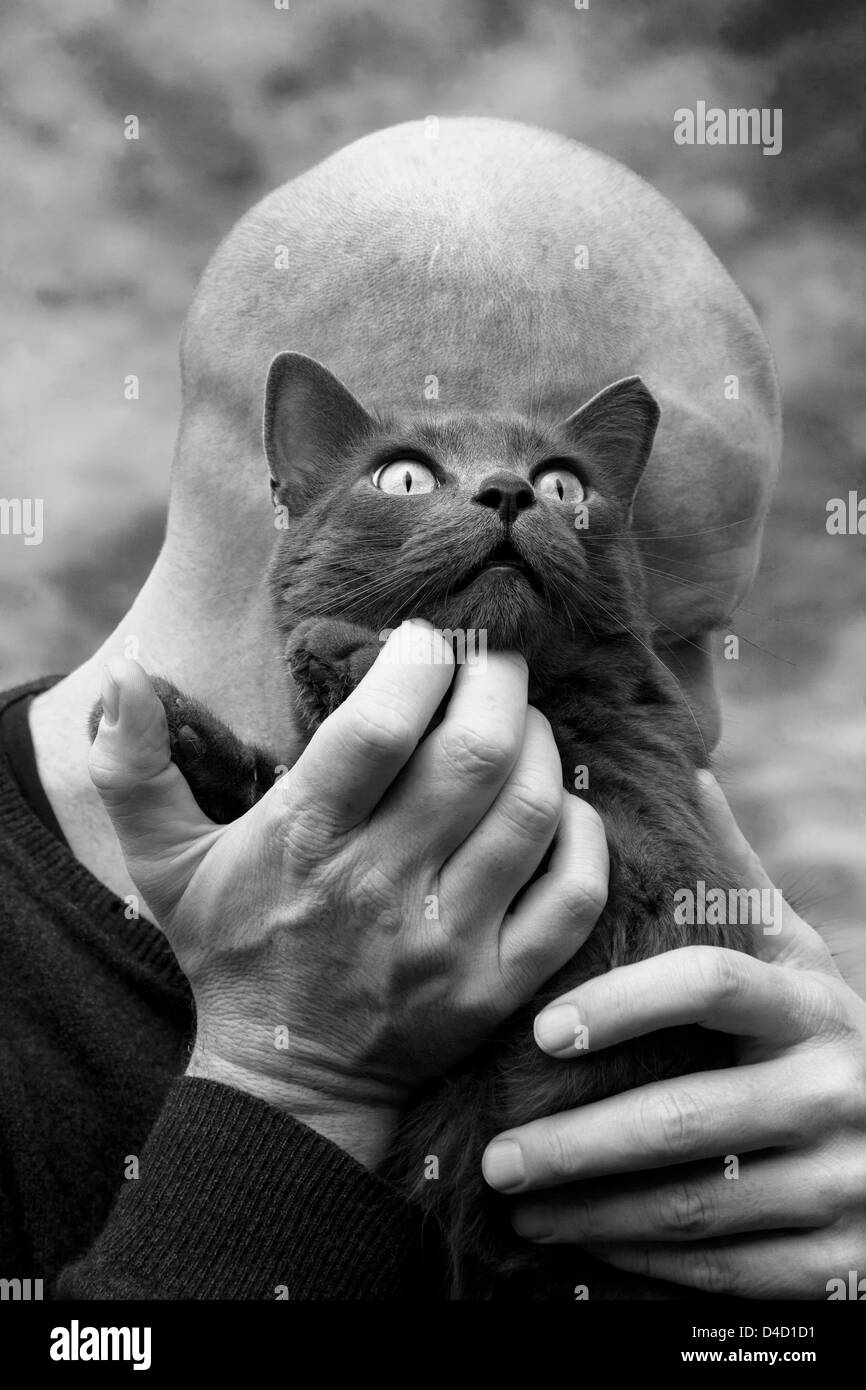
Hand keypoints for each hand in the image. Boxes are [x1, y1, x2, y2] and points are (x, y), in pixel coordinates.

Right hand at [88, 621, 607, 1169]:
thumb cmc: (232, 950)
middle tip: (493, 657)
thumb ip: (133, 768)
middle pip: (476, 755)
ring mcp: (450, 944)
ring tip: (520, 720)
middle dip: (498, 681)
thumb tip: (124, 675)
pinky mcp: (499, 987)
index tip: (426, 636)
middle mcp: (383, 888)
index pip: (379, 729)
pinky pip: (575, 894)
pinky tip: (557, 803)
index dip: (419, 661)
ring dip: (539, 743)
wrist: (286, 1083)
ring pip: (531, 811)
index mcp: (305, 843)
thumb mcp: (164, 862)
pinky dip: (582, 833)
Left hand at [483, 772, 865, 1297]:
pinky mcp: (840, 1264)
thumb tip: (688, 767)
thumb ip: (735, 879)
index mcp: (810, 1001)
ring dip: (590, 1210)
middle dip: (575, 1142)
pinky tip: (582, 1247)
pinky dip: (641, 1262)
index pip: (709, 985)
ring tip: (516, 1199)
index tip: (539, 1027)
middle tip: (497, 1153)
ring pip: (694, 1208)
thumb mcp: (794, 953)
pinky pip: (724, 1274)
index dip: (620, 1003)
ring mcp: (844, 1181)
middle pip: (685, 1116)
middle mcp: (836, 1088)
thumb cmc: (816, 1032)